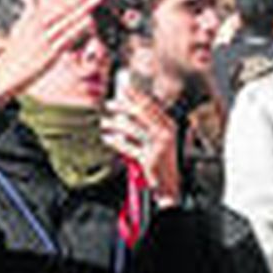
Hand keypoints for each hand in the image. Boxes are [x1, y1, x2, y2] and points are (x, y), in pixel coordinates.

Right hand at [0, 0, 104, 102]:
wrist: (4, 75)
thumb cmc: (14, 52)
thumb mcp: (20, 29)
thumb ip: (27, 11)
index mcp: (34, 19)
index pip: (57, 1)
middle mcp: (39, 26)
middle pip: (64, 6)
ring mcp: (45, 40)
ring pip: (67, 20)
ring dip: (83, 8)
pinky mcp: (49, 54)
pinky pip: (66, 39)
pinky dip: (77, 29)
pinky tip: (89, 20)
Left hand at [101, 81, 180, 206]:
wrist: (169, 183)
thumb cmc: (160, 159)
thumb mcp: (159, 138)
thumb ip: (148, 123)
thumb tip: (127, 106)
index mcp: (168, 124)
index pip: (150, 104)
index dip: (136, 95)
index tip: (123, 88)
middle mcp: (165, 132)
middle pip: (140, 112)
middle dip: (122, 105)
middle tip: (108, 103)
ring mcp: (158, 144)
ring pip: (132, 128)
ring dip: (115, 123)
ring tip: (104, 122)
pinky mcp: (149, 157)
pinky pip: (129, 146)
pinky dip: (116, 142)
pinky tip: (107, 138)